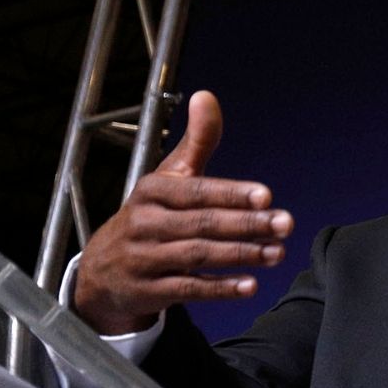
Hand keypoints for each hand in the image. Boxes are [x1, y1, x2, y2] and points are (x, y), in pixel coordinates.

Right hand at [73, 91, 292, 334]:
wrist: (101, 272)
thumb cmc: (149, 216)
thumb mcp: (168, 178)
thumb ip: (196, 142)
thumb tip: (207, 96)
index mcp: (152, 191)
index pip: (196, 191)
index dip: (231, 194)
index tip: (267, 196)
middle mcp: (144, 223)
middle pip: (201, 224)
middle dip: (247, 225)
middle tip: (285, 224)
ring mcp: (143, 259)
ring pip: (197, 256)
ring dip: (241, 255)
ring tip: (277, 253)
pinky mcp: (147, 291)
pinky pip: (188, 290)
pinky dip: (220, 288)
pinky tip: (251, 285)